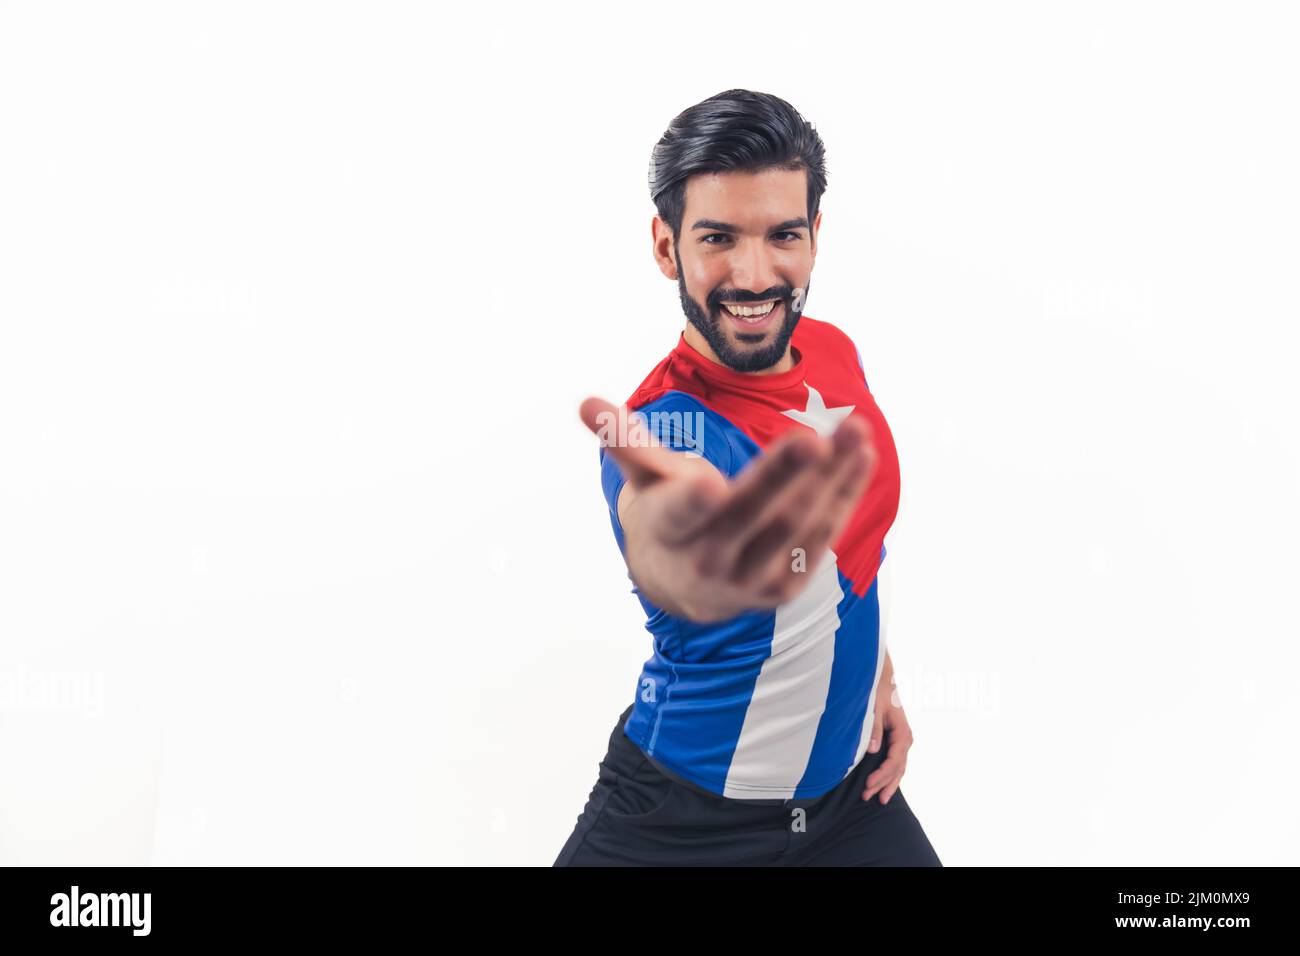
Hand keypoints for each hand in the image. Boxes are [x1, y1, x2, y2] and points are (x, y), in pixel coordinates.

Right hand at [579, 396, 877, 621]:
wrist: (686, 587)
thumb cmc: (667, 513)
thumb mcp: (643, 479)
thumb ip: (623, 440)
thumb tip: (585, 402)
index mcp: (669, 528)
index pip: (680, 514)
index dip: (692, 501)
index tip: (709, 485)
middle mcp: (708, 560)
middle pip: (750, 516)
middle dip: (783, 476)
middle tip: (815, 438)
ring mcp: (748, 579)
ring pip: (794, 526)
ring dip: (829, 479)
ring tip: (855, 429)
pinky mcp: (782, 589)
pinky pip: (820, 538)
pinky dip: (843, 497)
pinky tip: (861, 455)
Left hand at [862, 674, 912, 803]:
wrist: (883, 682)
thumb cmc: (878, 693)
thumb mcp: (874, 709)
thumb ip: (875, 729)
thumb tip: (873, 750)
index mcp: (903, 734)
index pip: (894, 761)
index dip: (881, 774)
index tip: (868, 784)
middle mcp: (905, 740)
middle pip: (897, 769)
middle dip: (882, 784)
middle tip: (867, 796)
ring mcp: (902, 742)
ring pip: (898, 769)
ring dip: (887, 784)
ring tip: (878, 799)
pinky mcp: (896, 743)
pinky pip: (895, 763)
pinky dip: (890, 776)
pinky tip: (883, 787)